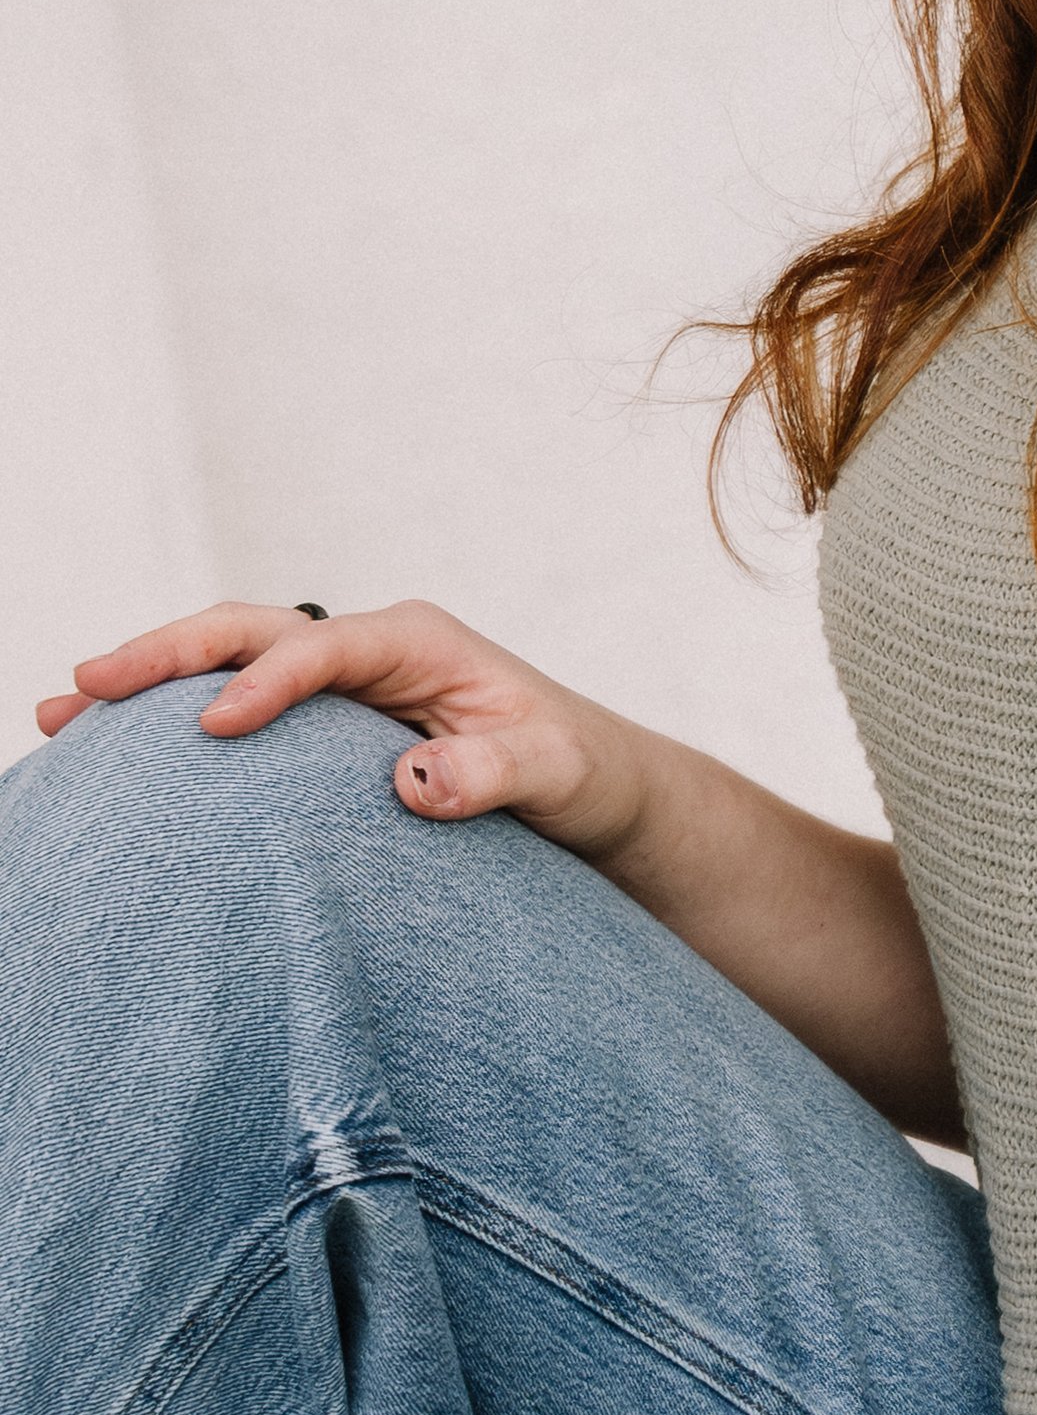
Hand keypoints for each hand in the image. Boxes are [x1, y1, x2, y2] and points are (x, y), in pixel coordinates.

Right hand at [36, 600, 654, 863]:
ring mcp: (343, 681)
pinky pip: (240, 704)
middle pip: (252, 630)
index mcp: (419, 640)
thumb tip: (412, 783)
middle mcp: (371, 647)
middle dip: (167, 654)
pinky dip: (176, 718)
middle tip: (84, 686)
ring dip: (151, 682)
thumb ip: (493, 775)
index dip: (266, 681)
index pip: (324, 648)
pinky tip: (113, 752)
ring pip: (230, 661)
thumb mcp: (555, 774)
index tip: (212, 727)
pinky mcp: (327, 720)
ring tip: (62, 713)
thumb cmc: (579, 773)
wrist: (595, 785)